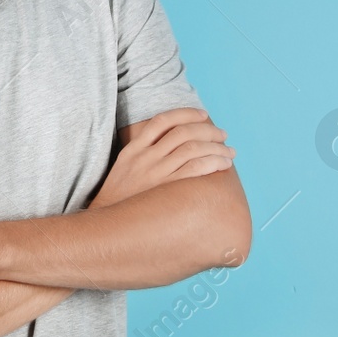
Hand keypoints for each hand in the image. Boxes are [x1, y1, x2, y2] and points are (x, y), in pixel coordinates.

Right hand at [90, 110, 234, 210]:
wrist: (108, 223)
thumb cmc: (121, 197)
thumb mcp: (125, 167)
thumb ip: (143, 153)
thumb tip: (172, 144)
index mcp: (134, 149)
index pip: (162, 121)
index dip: (185, 114)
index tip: (203, 114)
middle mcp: (145, 157)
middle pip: (182, 133)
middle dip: (208, 130)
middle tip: (223, 135)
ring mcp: (156, 173)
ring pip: (192, 149)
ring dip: (216, 147)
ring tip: (229, 152)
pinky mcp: (166, 189)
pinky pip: (195, 169)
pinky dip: (213, 162)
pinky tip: (223, 165)